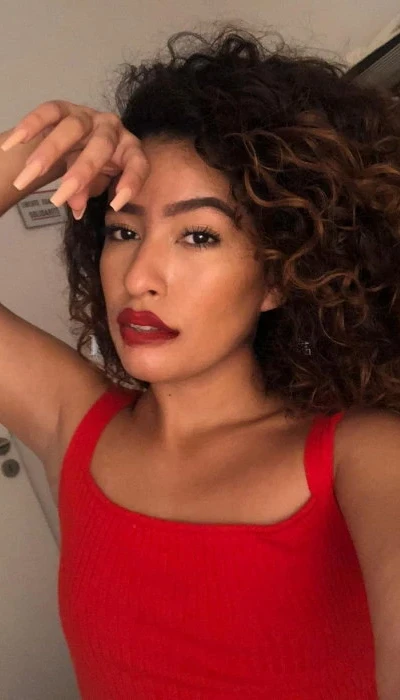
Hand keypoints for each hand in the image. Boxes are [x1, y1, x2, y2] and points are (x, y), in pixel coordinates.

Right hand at [5, 100, 148, 217]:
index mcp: (129, 149)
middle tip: (57, 199)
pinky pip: (48, 111)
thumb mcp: (93, 185)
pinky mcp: (65, 106)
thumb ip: (87, 194)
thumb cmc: (92, 169)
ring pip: (72, 128)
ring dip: (48, 152)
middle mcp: (112, 128)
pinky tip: (12, 143)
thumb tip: (77, 208)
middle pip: (101, 146)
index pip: (137, 164)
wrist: (76, 144)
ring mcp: (88, 115)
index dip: (130, 183)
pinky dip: (30, 126)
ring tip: (28, 175)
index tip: (114, 206)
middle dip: (79, 174)